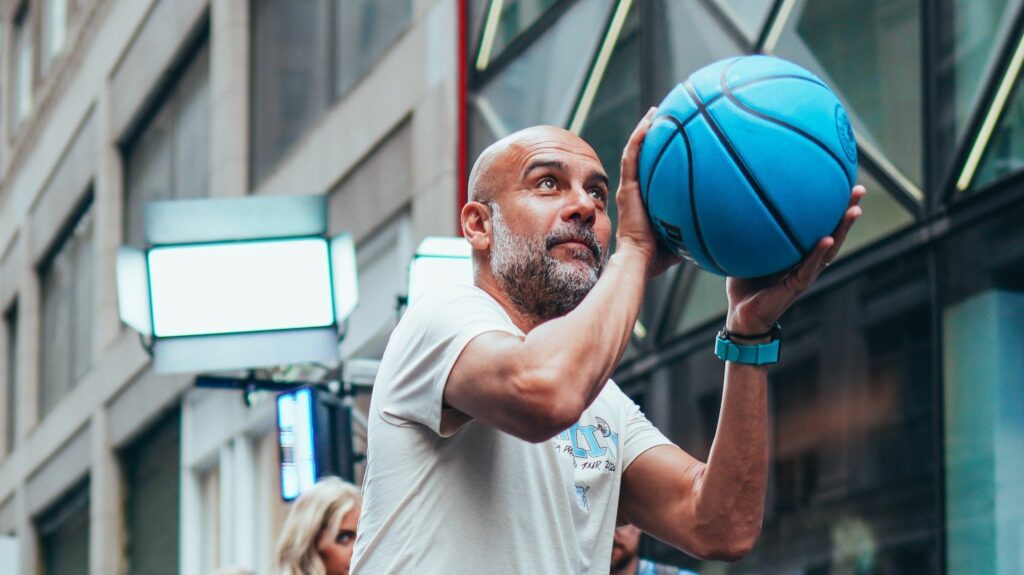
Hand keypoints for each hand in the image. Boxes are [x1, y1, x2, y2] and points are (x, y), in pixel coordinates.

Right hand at [615, 107, 682, 277]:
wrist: (640, 261)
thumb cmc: (660, 257)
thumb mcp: (683, 235)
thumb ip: (697, 226)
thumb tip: (723, 225)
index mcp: (645, 201)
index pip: (651, 172)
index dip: (659, 154)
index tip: (674, 139)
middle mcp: (635, 191)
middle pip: (642, 156)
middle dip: (652, 135)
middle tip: (665, 117)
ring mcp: (630, 188)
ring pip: (634, 152)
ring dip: (644, 130)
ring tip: (655, 112)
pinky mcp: (628, 189)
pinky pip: (632, 157)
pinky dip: (639, 139)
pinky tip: (648, 123)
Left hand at [724, 185, 865, 333]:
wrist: (742, 315)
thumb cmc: (745, 284)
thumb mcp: (747, 252)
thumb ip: (749, 233)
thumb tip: (738, 204)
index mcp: (798, 253)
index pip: (819, 225)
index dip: (831, 207)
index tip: (841, 183)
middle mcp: (807, 261)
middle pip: (834, 232)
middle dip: (847, 211)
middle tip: (858, 189)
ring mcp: (805, 273)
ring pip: (830, 249)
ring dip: (843, 229)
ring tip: (854, 210)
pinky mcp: (797, 285)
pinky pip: (810, 267)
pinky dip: (819, 253)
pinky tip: (827, 239)